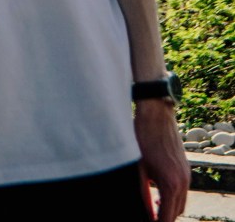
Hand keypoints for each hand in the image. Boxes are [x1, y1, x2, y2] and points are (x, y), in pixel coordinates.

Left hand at [134, 101, 189, 221]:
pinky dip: (173, 196)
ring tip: (154, 207)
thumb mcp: (139, 169)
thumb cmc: (142, 138)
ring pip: (181, 202)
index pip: (167, 218)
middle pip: (176, 212)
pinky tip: (160, 192)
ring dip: (169, 208)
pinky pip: (183, 190)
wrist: (155, 114)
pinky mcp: (186, 167)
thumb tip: (147, 213)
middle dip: (164, 217)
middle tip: (149, 216)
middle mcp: (183, 182)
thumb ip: (144, 194)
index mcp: (171, 185)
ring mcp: (187, 174)